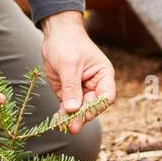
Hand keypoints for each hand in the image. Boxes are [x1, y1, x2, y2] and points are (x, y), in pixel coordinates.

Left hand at [40, 11, 115, 133]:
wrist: (55, 33)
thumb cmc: (68, 43)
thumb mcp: (69, 64)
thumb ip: (71, 87)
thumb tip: (73, 109)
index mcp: (103, 76)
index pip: (106, 97)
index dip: (97, 107)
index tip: (85, 112)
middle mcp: (94, 85)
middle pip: (92, 106)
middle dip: (82, 116)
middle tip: (72, 127)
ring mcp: (80, 90)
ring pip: (79, 109)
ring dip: (72, 118)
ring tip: (65, 127)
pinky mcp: (67, 92)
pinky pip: (67, 106)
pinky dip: (62, 113)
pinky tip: (58, 120)